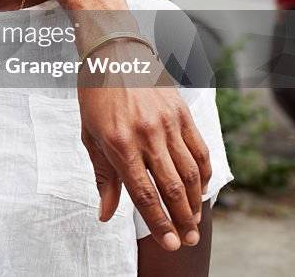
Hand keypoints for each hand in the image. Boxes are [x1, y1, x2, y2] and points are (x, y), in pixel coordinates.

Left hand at [76, 42, 211, 251]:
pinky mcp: (182, 113)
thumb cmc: (96, 95)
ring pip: (190, 172)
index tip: (169, 243)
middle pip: (171, 187)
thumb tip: (105, 214)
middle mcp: (146, 134)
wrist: (113, 52)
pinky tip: (202, 190)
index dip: (158, 222)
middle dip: (182, 219)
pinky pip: (200, 149)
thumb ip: (103, 176)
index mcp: (119, 143)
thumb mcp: (89, 135)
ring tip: (194, 221)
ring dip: (195, 202)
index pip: (143, 193)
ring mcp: (167, 123)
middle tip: (188, 240)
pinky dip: (204, 173)